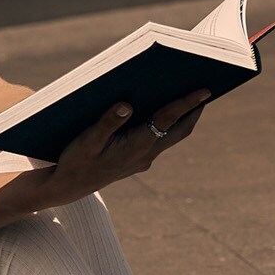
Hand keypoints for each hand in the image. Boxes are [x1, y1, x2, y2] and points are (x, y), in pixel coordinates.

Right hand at [30, 89, 210, 210]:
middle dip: (195, 109)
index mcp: (137, 146)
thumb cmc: (76, 161)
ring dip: (183, 117)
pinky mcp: (138, 161)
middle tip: (205, 87)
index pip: (168, 119)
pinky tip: (159, 112)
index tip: (206, 90)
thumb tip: (126, 104)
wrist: (68, 187)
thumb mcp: (87, 141)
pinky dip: (166, 125)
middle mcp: (146, 154)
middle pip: (180, 130)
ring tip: (188, 95)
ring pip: (171, 136)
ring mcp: (144, 159)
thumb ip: (107, 122)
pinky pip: (160, 140)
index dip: (188, 104)